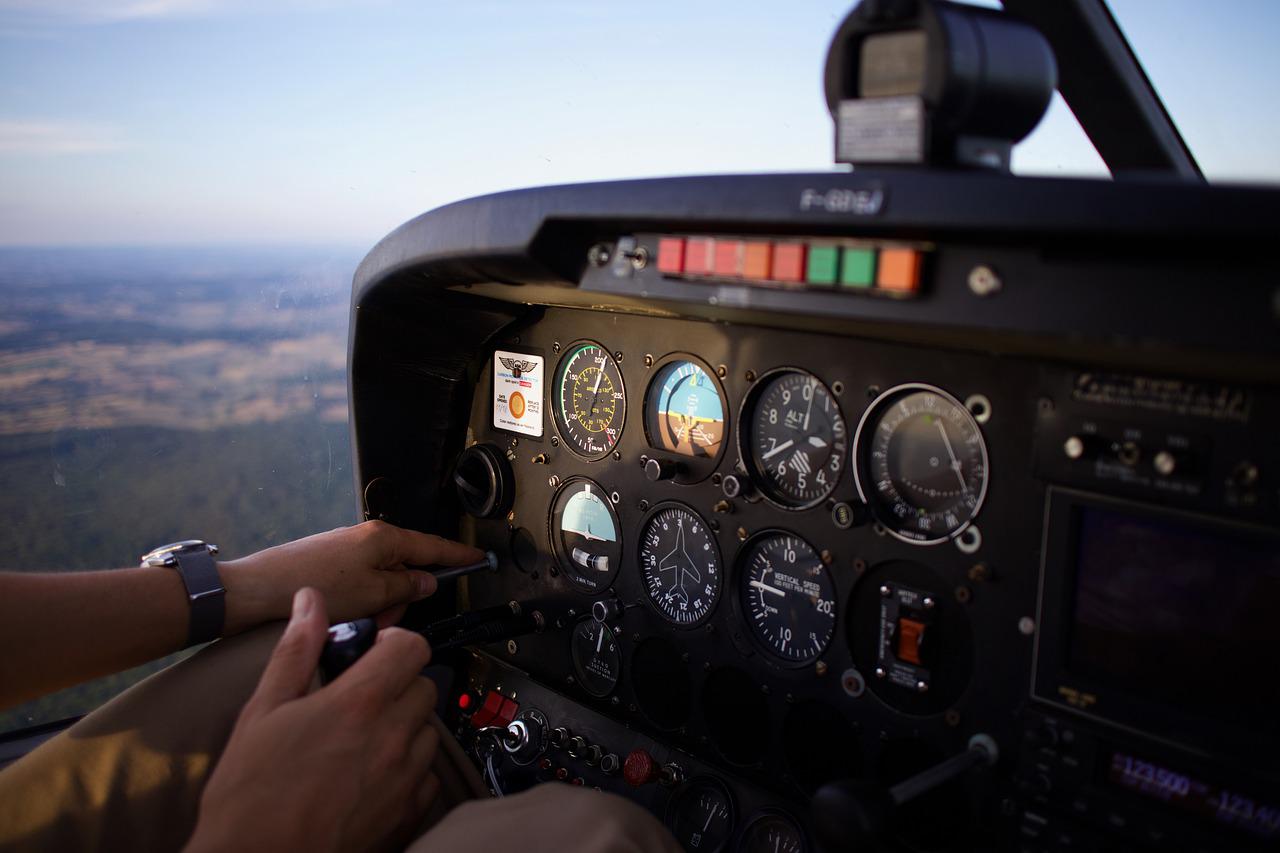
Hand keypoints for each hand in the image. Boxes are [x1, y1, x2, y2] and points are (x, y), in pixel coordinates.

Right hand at [186, 588, 439, 852]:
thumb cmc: (249, 795)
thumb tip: (310, 602)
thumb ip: (296, 650)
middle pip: (424, 685)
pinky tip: (375, 774)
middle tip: (363, 696)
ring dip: (406, 725)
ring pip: (429, 730)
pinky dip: (410, 769)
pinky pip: (429, 776)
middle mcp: (392, 737)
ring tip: (365, 738)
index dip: (394, 642)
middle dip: (399, 682)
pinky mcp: (408, 814)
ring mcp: (405, 778)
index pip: (411, 646)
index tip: (374, 651)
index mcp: (358, 703)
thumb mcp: (262, 711)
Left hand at [220, 520, 483, 633]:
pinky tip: (345, 619)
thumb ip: (407, 588)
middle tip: (386, 621)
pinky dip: (362, 603)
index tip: (480, 560)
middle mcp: (367, 537)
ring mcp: (346, 549)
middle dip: (403, 598)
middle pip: (406, 568)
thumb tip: (426, 582)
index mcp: (384, 537)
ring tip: (359, 623)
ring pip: (383, 581)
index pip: (434, 547)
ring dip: (380, 605)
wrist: (257, 591)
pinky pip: (362, 585)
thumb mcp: (373, 594)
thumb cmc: (316, 588)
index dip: (459, 557)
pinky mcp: (329, 564)